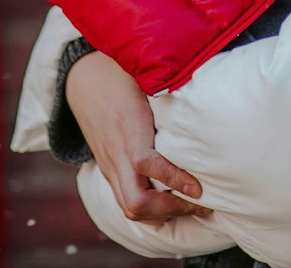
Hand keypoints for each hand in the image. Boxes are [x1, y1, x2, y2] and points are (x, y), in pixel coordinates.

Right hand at [65, 49, 211, 221]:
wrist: (83, 80)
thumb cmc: (122, 75)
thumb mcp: (146, 77)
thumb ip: (170, 87)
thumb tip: (207, 92)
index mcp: (127, 127)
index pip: (145, 162)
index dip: (173, 178)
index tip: (199, 188)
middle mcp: (115, 153)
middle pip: (134, 201)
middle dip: (171, 209)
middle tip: (203, 205)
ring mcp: (109, 165)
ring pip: (128, 208)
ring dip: (162, 215)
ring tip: (193, 208)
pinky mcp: (108, 169)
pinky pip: (124, 201)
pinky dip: (149, 211)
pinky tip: (172, 206)